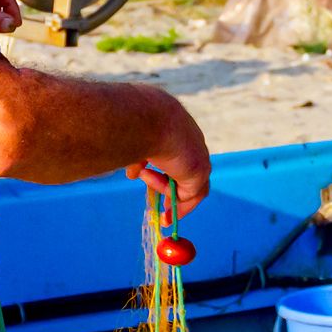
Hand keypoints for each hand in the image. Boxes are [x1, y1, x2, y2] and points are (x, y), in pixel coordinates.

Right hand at [127, 101, 211, 219]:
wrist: (148, 118)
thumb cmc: (137, 124)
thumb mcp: (135, 144)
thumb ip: (138, 159)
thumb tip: (132, 174)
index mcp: (180, 131)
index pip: (181, 155)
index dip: (170, 172)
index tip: (158, 184)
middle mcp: (193, 143)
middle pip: (192, 173)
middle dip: (179, 192)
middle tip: (166, 208)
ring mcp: (200, 157)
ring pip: (195, 187)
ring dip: (178, 202)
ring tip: (164, 212)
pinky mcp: (199, 172)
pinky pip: (187, 194)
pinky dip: (175, 201)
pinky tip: (160, 197)